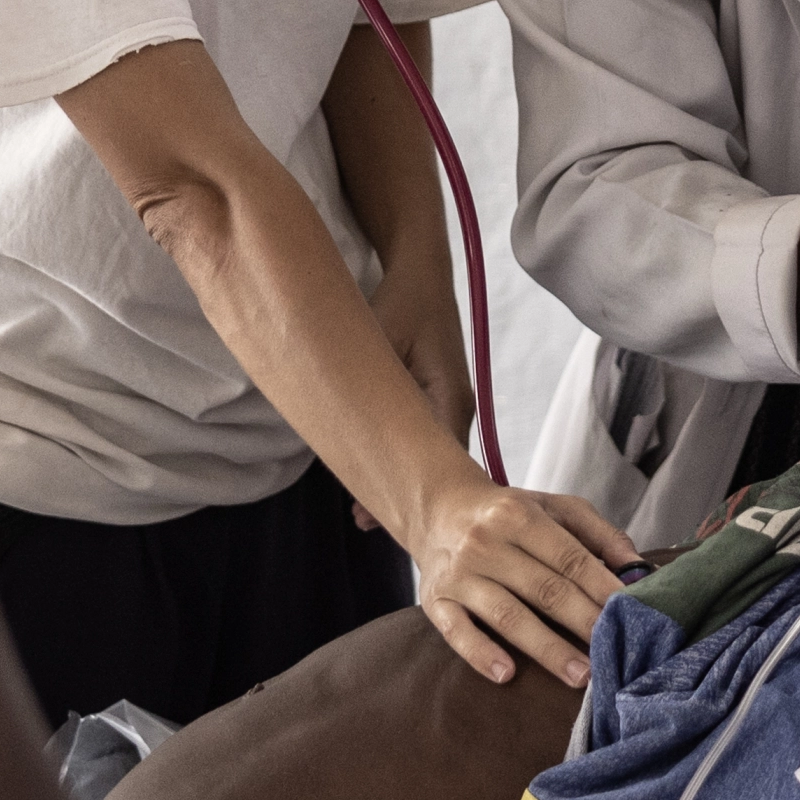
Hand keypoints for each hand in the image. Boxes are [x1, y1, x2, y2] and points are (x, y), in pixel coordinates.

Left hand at [364, 258, 476, 526]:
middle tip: (364, 524)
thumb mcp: (377, 342)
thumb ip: (365, 387)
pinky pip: (428, 441)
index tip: (373, 518)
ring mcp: (453, 405)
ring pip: (435, 458)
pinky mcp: (442, 400)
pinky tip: (379, 477)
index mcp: (449, 397)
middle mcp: (458, 407)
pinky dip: (408, 462)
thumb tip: (341, 432)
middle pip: (441, 470)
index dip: (409, 494)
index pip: (438, 463)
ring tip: (366, 512)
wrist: (422, 275)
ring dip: (406, 481)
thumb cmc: (401, 303)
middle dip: (406, 498)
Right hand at [404, 474, 641, 687]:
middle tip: (613, 653)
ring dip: (546, 649)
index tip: (630, 612)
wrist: (439, 510)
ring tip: (580, 676)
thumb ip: (598, 533)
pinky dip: (480, 654)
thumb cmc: (508, 514)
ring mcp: (459, 574)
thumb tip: (638, 567)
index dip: (601, 587)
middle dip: (583, 622)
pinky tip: (506, 674)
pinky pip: (457, 632)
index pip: (569, 558)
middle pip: (544, 589)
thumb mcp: (554, 508)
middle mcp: (486, 543)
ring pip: (507, 615)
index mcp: (519, 516)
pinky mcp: (435, 600)